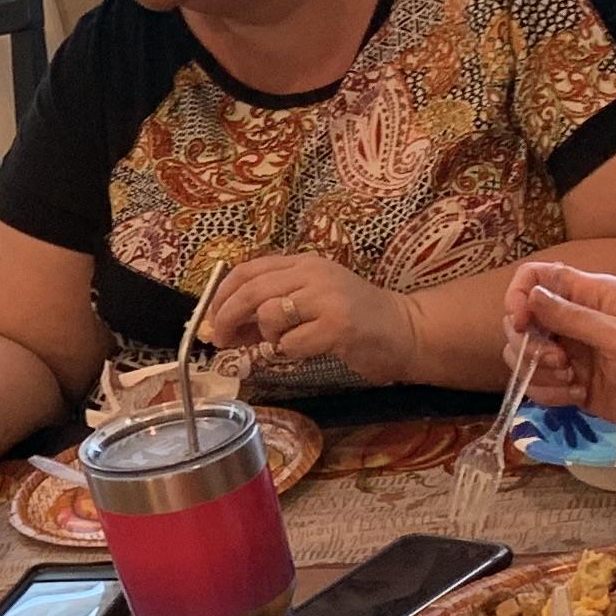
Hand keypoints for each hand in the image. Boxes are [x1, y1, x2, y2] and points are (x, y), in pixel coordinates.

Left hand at [200, 255, 417, 382]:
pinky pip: (292, 343)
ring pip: (269, 314)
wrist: (406, 330)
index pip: (247, 271)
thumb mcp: (308, 305)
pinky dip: (293, 352)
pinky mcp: (338, 325)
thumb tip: (221, 327)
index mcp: (303, 263)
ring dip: (269, 336)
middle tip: (219, 340)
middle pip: (250, 290)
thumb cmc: (353, 320)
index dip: (221, 295)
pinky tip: (311, 349)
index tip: (210, 319)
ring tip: (290, 341)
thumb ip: (268, 311)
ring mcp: (326, 297)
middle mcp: (313, 273)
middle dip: (226, 317)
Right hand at [503, 265, 615, 432]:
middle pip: (523, 320)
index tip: (521, 323)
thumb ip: (574, 318)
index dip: (520, 295)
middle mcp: (576, 320)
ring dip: (537, 372)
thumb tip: (531, 295)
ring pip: (525, 354)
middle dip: (528, 344)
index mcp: (591, 295)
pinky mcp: (574, 383)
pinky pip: (540, 384)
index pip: (538, 278)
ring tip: (572, 383)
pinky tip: (578, 397)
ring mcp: (574, 353)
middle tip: (559, 363)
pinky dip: (548, 393)